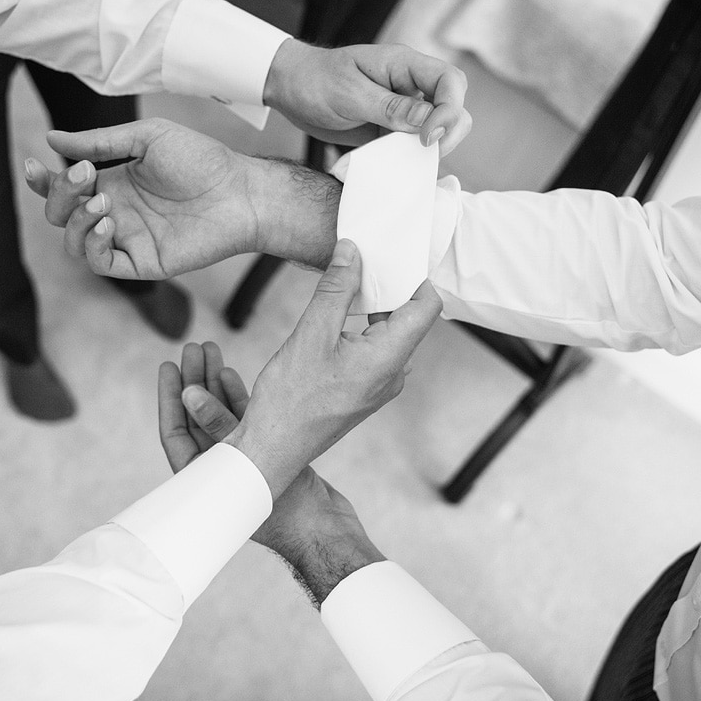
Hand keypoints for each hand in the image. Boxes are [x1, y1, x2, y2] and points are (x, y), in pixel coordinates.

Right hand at [24, 119, 338, 279]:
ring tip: (101, 201)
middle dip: (59, 196)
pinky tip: (106, 223)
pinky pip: (100, 263)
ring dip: (74, 221)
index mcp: (113, 182)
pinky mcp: (142, 262)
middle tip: (86, 175)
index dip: (43, 182)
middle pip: (60, 215)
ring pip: (73, 243)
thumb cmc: (201, 160)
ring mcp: (127, 239)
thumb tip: (52, 139)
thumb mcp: (146, 139)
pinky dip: (92, 245)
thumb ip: (99, 142)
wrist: (240, 191)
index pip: (64, 188)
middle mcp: (115, 212)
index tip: (35, 166)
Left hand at [157, 348, 383, 605]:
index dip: (170, 399)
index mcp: (203, 482)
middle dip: (193, 382)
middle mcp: (218, 470)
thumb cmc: (288, 516)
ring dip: (214, 384)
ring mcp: (243, 461)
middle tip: (192, 348)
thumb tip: (190, 395)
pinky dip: (237, 396)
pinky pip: (245, 419)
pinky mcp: (266, 454)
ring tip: (210, 350)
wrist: (327, 532)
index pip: (175, 433)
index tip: (169, 367)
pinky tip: (230, 372)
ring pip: (221, 415)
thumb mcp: (250, 466)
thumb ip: (220, 429)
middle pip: (196, 419)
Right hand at [223, 239, 440, 494]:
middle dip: (387, 286)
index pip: (427, 306)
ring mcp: (380, 385)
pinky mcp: (364, 390)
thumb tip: (353, 251)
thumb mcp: (311, 333)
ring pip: (388, 334)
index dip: (414, 276)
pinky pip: (374, 351)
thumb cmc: (290, 400)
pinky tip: (334, 317)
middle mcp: (393, 373)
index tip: (392, 254)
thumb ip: (337, 288)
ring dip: (371, 307)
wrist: (273, 449)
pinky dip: (360, 328)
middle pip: (407, 318)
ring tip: (344, 283)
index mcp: (390, 358)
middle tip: (362, 259)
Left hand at [265, 40, 471, 155]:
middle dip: (450, 131)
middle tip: (426, 154)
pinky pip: (414, 143)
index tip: (428, 138)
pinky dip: (413, 157)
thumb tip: (429, 121)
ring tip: (411, 164)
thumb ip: (389, 108)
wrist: (291, 90)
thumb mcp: (349, 94)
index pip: (449, 81)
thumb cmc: (314, 82)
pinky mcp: (392, 128)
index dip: (449, 111)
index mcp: (403, 65)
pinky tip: (401, 169)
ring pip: (438, 127)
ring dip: (433, 147)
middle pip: (453, 104)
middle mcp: (410, 84)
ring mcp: (403, 107)